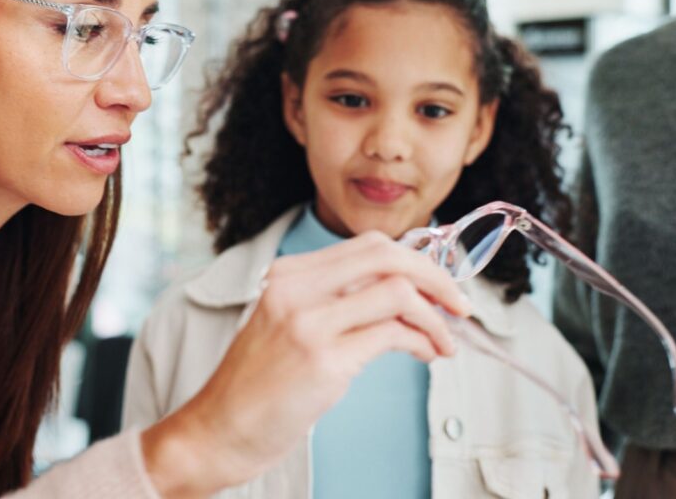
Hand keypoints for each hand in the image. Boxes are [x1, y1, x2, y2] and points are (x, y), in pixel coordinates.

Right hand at [141, 231, 470, 497]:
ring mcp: (309, 323)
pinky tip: (429, 355)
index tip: (437, 285)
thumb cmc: (257, 385)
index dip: (415, 260)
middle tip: (460, 305)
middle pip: (388, 256)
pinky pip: (393, 336)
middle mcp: (296, 289)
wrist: (216, 430)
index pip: (368, 245)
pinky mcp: (323, 362)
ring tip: (447, 341)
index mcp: (288, 275)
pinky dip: (424, 342)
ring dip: (436, 317)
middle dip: (436, 277)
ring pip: (398, 292)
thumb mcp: (287, 324)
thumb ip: (333, 301)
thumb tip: (403, 295)